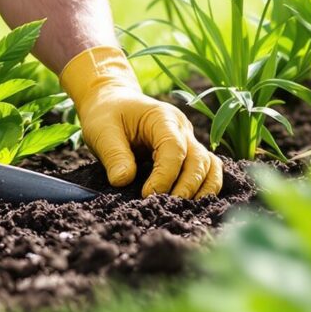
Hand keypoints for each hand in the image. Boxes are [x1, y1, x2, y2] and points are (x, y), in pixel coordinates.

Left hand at [60, 46, 221, 198]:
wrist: (111, 102)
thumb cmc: (106, 114)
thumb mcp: (101, 130)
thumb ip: (114, 155)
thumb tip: (123, 181)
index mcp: (162, 117)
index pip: (174, 148)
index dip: (165, 175)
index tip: (147, 194)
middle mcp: (181, 128)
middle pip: (198, 159)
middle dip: (186, 186)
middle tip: (166, 207)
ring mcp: (188, 140)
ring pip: (209, 165)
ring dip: (202, 188)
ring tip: (184, 209)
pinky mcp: (187, 153)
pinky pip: (207, 169)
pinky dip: (205, 186)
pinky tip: (192, 204)